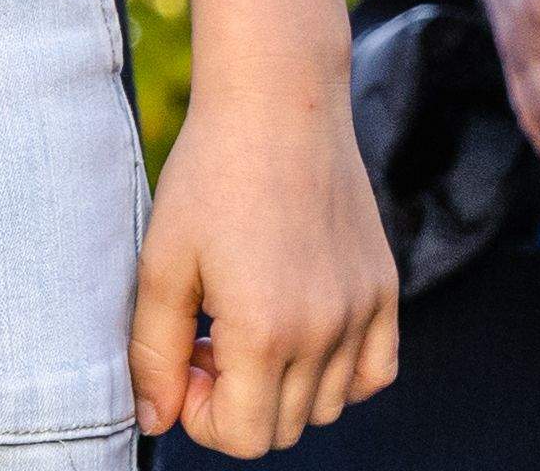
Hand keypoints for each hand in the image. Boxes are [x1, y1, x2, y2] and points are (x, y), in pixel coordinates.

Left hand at [135, 79, 400, 452]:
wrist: (278, 102)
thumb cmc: (210, 175)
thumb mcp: (161, 262)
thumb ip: (154, 353)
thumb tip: (154, 421)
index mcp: (263, 331)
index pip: (241, 438)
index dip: (201, 414)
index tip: (186, 360)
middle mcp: (323, 331)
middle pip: (282, 428)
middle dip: (235, 401)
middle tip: (210, 336)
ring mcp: (362, 312)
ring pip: (327, 406)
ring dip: (282, 386)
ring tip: (250, 322)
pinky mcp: (385, 289)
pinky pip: (375, 372)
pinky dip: (340, 373)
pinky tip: (302, 328)